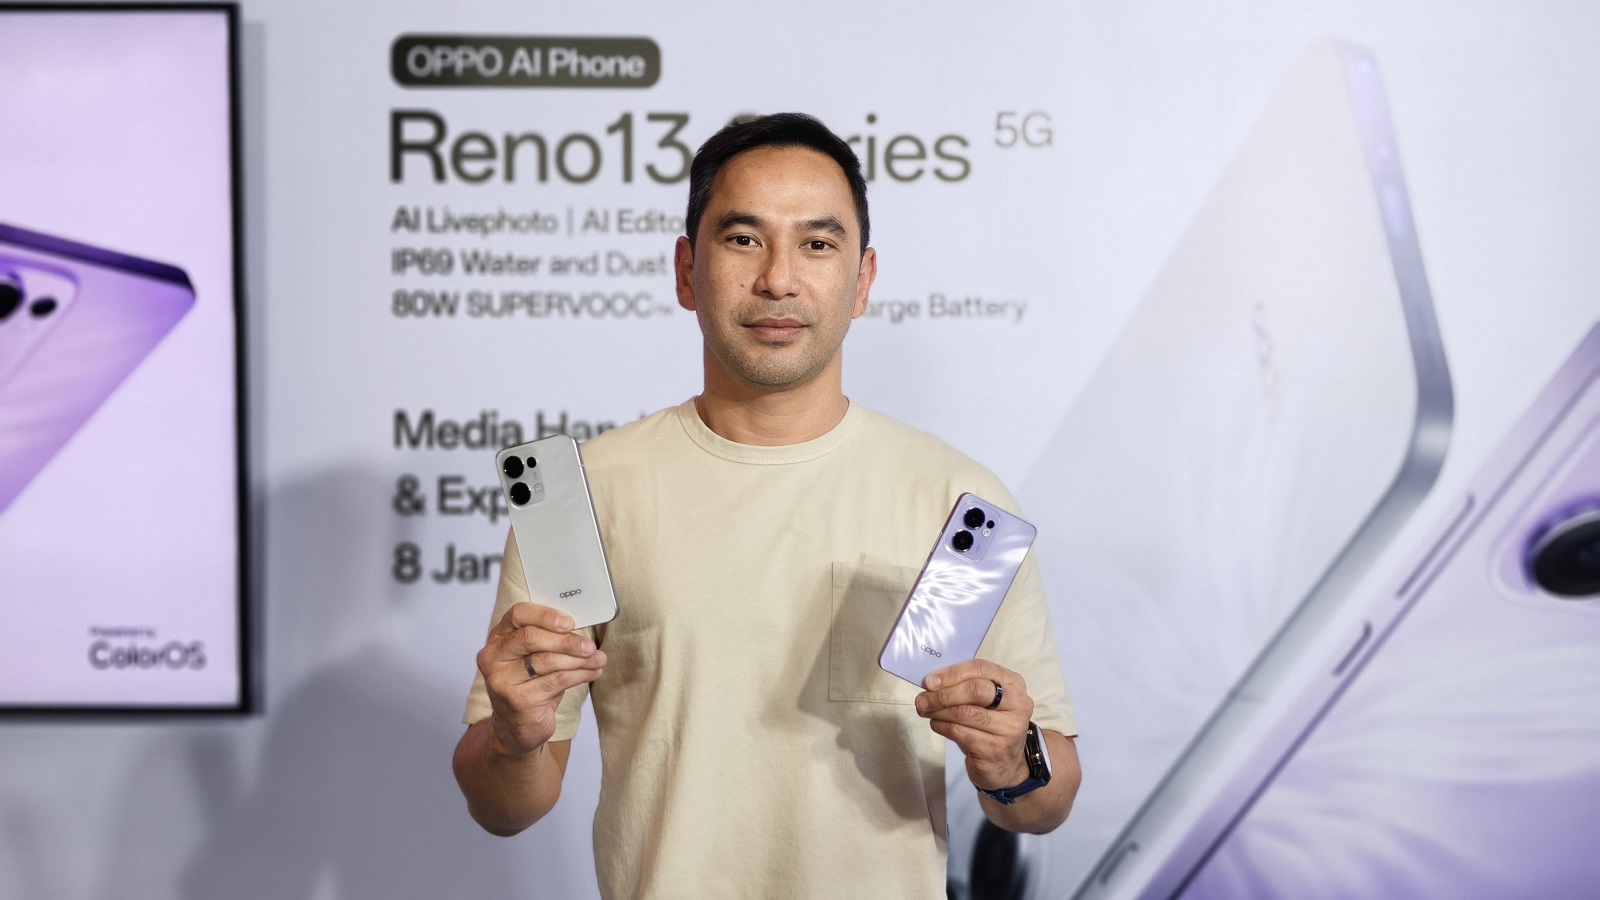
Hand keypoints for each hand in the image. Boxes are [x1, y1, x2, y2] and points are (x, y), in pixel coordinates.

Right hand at [477, 602, 605, 756]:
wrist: (517, 727)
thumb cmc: (530, 685)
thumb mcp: (533, 657)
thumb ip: (548, 638)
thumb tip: (581, 626)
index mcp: (498, 638)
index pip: (517, 614)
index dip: (545, 615)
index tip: (570, 622)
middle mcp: (493, 657)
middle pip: (531, 637)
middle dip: (566, 641)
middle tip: (589, 646)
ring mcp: (502, 680)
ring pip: (547, 660)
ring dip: (579, 660)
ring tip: (598, 659)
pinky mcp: (517, 700)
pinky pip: (556, 681)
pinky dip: (579, 675)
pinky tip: (593, 673)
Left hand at [915, 659, 1032, 791]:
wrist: (1005, 764)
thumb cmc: (990, 725)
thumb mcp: (985, 701)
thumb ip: (964, 686)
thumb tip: (931, 682)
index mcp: (1013, 684)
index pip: (980, 668)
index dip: (952, 673)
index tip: (929, 681)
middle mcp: (1017, 704)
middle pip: (975, 690)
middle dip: (943, 694)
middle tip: (922, 699)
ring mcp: (1008, 728)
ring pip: (965, 712)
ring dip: (938, 711)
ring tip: (925, 711)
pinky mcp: (995, 749)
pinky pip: (960, 732)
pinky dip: (942, 726)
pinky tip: (936, 724)